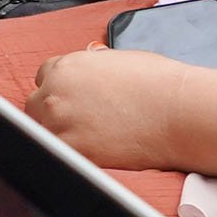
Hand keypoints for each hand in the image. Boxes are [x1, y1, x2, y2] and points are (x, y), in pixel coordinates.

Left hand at [27, 49, 216, 186]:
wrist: (180, 112)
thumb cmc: (159, 84)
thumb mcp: (115, 60)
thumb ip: (88, 68)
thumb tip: (84, 76)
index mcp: (65, 67)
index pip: (44, 78)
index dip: (59, 90)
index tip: (72, 101)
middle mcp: (55, 93)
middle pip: (36, 106)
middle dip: (55, 113)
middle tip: (81, 122)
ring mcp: (60, 124)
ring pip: (42, 132)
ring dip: (60, 135)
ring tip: (90, 138)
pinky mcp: (72, 151)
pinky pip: (57, 155)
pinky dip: (70, 155)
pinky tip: (93, 152)